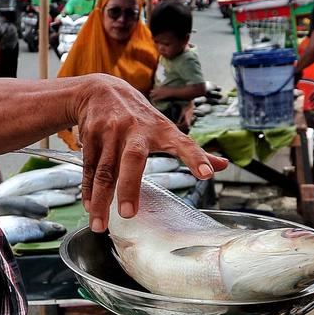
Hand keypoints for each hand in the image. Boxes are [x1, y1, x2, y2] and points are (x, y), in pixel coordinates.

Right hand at [71, 74, 227, 231]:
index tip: (207, 174)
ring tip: (101, 224)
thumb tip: (224, 164)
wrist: (101, 90)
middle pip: (132, 159)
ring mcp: (111, 132)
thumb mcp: (166, 128)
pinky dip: (89, 190)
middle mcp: (135, 130)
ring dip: (101, 199)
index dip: (196, 158)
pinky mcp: (91, 136)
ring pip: (104, 170)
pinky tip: (90, 208)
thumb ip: (193, 149)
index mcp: (161, 130)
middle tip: (128, 214)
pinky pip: (89, 168)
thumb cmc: (140, 116)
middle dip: (129, 187)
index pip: (183, 143)